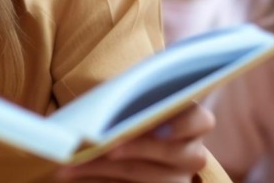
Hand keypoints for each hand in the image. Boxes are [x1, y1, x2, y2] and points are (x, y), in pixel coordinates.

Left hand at [53, 103, 215, 182]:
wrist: (120, 133)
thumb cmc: (127, 110)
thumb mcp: (132, 100)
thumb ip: (130, 98)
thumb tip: (106, 106)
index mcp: (192, 121)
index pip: (202, 121)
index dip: (183, 124)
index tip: (157, 126)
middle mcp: (190, 154)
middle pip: (174, 153)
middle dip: (138, 148)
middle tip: (108, 146)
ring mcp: (176, 179)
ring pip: (145, 176)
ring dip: (104, 168)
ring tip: (71, 163)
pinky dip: (97, 180)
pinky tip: (72, 173)